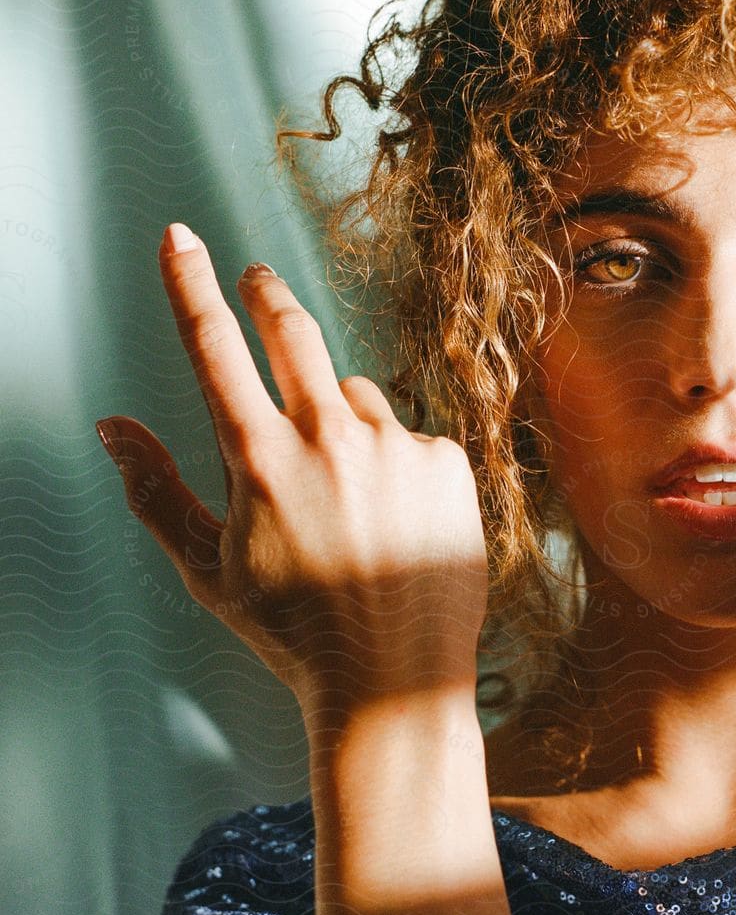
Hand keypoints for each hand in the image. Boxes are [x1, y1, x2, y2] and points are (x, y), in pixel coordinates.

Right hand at [95, 225, 489, 722]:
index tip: (179, 236)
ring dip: (337, 421)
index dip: (191, 285)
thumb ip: (154, 490)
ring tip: (342, 505)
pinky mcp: (447, 461)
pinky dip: (392, 463)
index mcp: (260, 460)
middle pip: (292, 331)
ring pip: (352, 395)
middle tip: (260, 282)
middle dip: (268, 297)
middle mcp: (330, 439)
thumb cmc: (289, 630)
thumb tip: (110, 425)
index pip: (214, 348)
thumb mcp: (206, 568)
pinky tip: (392, 522)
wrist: (391, 678)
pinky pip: (406, 435)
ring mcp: (396, 446)